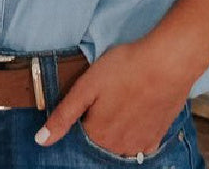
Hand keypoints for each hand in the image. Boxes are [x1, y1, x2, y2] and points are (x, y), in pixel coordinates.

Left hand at [34, 37, 192, 156]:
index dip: (84, 112)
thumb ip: (63, 115)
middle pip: (100, 139)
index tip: (93, 96)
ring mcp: (139, 145)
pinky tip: (139, 111)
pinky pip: (140, 143)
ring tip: (124, 100)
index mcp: (97, 135)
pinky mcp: (157, 136)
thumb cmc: (126, 67)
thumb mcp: (87, 85)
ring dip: (118, 127)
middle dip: (101, 121)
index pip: (80, 132)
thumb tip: (40, 141)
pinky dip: (137, 131)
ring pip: (120, 143)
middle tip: (111, 94)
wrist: (168, 62)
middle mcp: (117, 147)